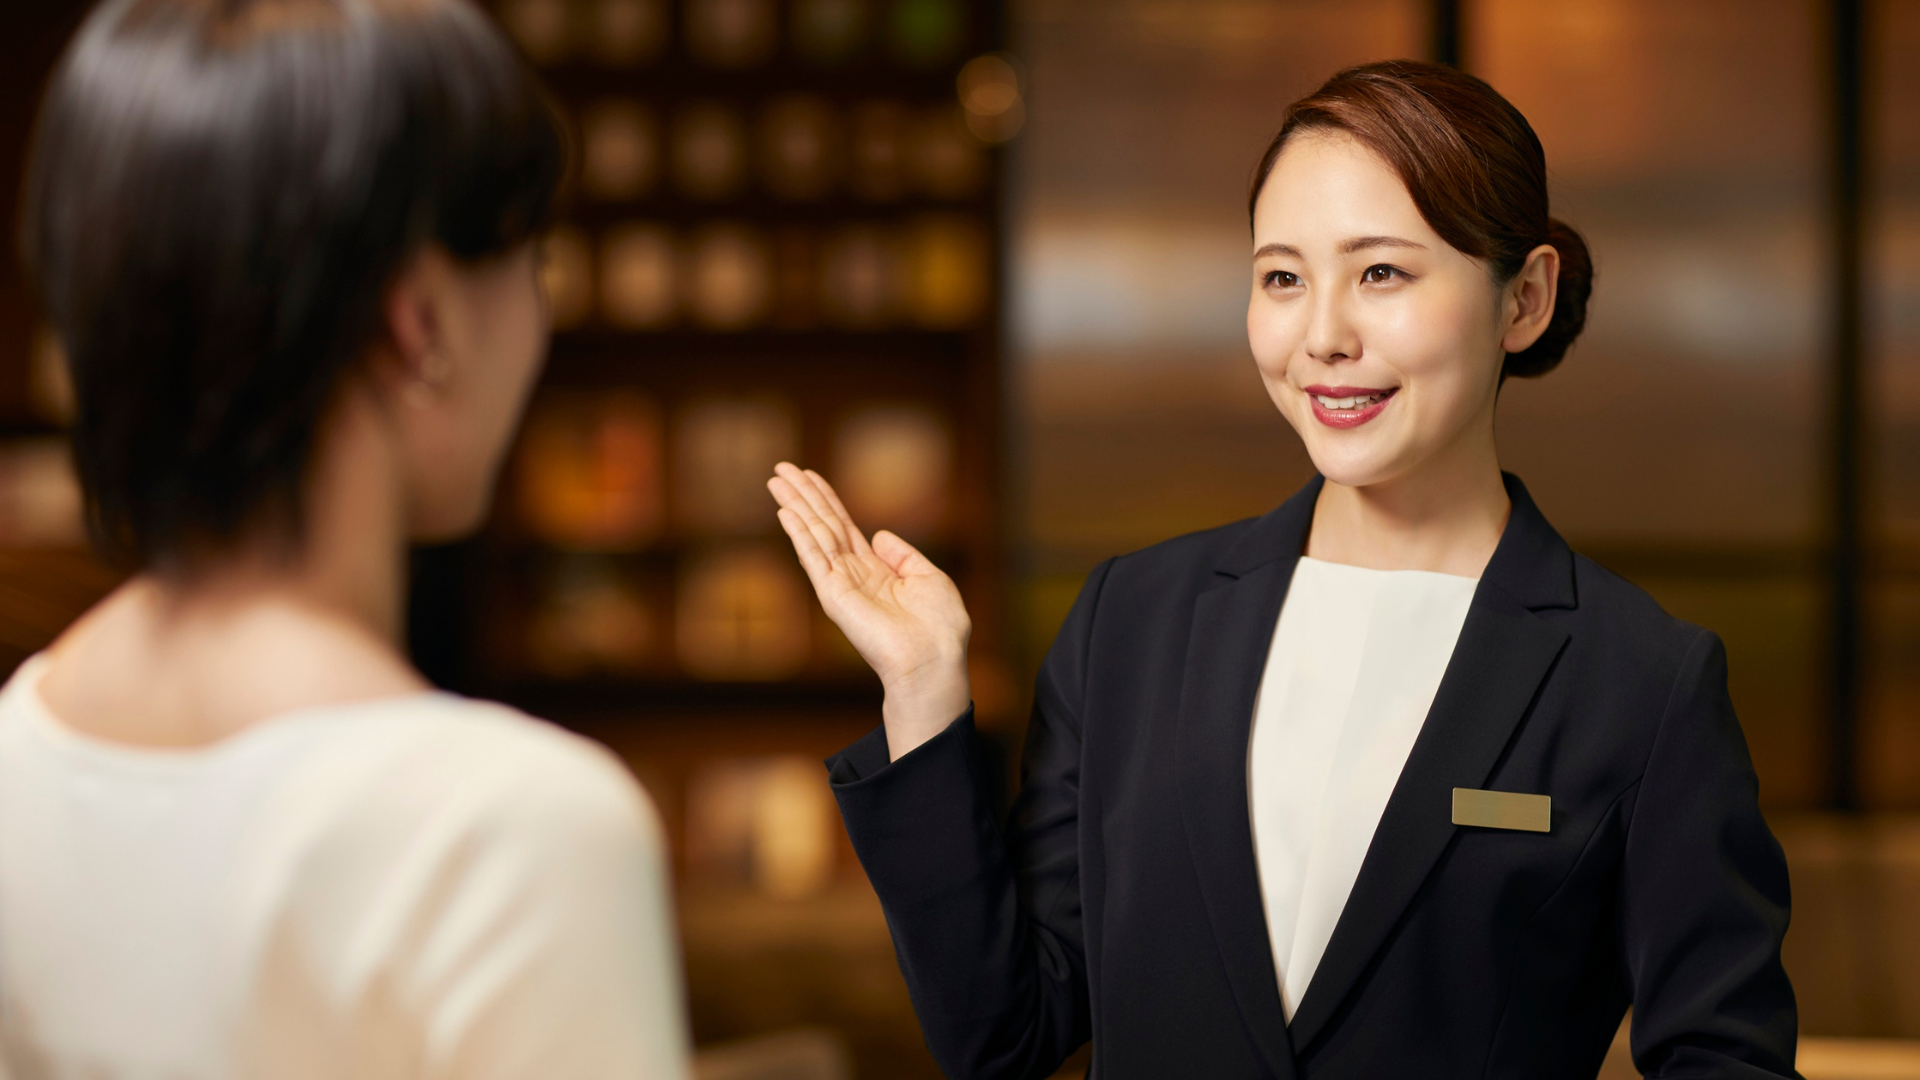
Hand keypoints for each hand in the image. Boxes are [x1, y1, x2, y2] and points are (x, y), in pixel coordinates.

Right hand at [767, 463, 971, 759]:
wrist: (933, 660)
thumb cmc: (939, 628)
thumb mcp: (930, 578)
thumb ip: (904, 555)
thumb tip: (878, 533)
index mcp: (877, 570)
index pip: (844, 526)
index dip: (827, 499)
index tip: (809, 475)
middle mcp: (854, 574)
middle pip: (823, 524)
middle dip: (803, 495)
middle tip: (780, 468)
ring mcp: (841, 584)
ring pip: (814, 534)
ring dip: (794, 505)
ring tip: (776, 479)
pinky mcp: (833, 595)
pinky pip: (813, 557)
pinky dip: (799, 533)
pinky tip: (785, 511)